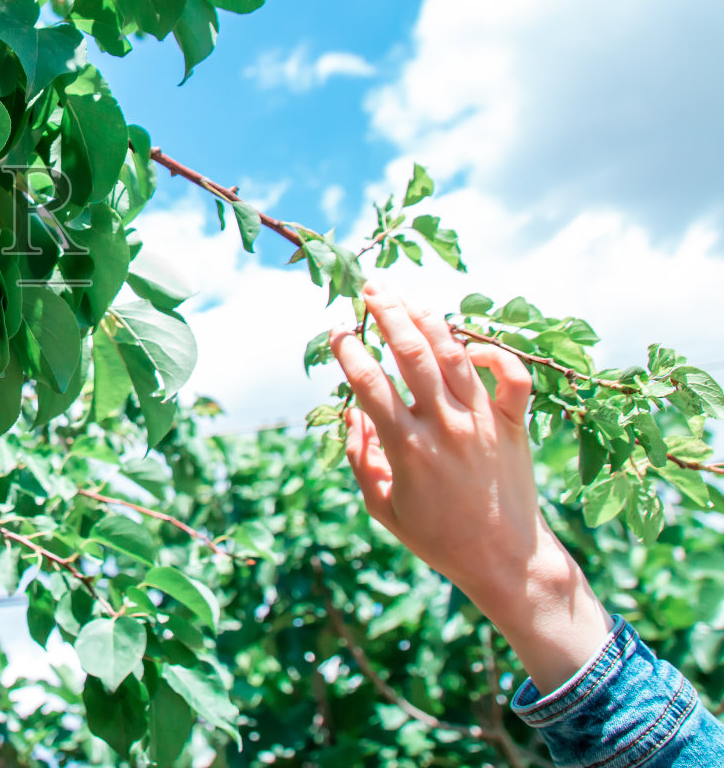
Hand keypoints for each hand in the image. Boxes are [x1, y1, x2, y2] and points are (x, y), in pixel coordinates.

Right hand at [331, 282, 611, 692]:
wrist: (506, 560)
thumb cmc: (438, 537)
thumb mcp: (382, 507)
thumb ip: (360, 457)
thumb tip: (352, 412)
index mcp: (407, 449)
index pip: (369, 384)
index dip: (348, 351)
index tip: (337, 330)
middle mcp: (445, 428)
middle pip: (412, 355)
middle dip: (388, 315)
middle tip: (371, 290)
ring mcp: (483, 423)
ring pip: (456, 356)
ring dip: (430, 321)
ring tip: (410, 300)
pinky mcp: (515, 425)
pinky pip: (512, 378)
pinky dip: (494, 354)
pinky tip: (469, 345)